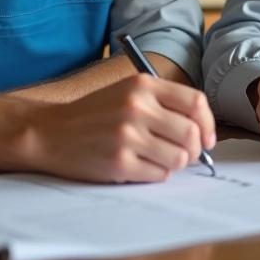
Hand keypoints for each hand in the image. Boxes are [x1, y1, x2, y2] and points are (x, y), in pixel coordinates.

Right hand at [25, 74, 215, 183]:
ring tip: (156, 159)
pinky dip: (156, 174)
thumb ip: (163, 103)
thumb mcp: (127, 92)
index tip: (207, 138)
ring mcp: (127, 136)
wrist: (51, 132)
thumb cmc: (94, 114)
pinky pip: (160, 174)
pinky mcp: (119, 162)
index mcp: (142, 85)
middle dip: (194, 150)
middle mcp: (137, 107)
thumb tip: (203, 131)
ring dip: (174, 163)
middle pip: (191, 134)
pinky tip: (140, 166)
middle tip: (185, 154)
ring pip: (179, 158)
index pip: (195, 103)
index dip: (208, 124)